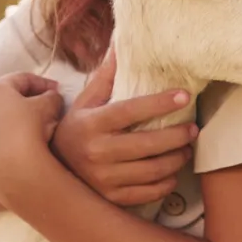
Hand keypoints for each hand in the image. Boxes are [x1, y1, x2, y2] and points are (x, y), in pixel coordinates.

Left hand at [0, 73, 64, 198]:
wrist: (17, 171)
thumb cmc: (33, 133)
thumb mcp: (50, 107)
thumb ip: (50, 96)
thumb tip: (50, 95)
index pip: (21, 80)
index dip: (41, 84)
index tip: (55, 91)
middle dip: (18, 103)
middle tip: (39, 113)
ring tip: (12, 132)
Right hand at [51, 48, 198, 206]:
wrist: (49, 171)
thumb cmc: (75, 130)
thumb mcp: (84, 103)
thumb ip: (106, 76)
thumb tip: (120, 43)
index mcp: (92, 123)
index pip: (131, 110)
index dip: (159, 103)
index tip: (184, 96)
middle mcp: (96, 152)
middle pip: (148, 144)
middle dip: (177, 136)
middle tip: (193, 129)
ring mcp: (103, 178)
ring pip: (152, 170)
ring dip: (177, 160)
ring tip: (186, 149)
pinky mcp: (110, 198)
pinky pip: (147, 193)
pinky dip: (166, 183)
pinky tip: (172, 172)